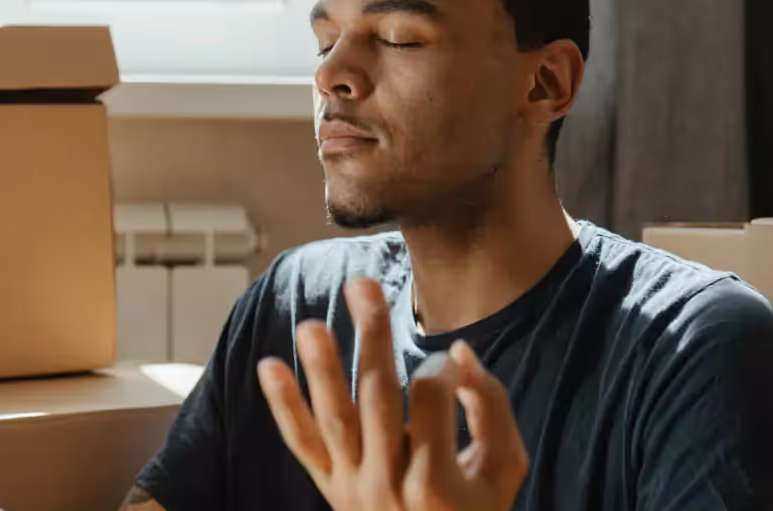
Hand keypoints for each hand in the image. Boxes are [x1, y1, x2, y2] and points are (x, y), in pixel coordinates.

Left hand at [258, 279, 528, 510]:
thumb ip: (491, 409)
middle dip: (371, 337)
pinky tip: (269, 366)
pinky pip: (302, 444)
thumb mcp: (504, 470)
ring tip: (311, 323)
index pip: (430, 400)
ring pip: (334, 419)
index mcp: (435, 480)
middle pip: (377, 397)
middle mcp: (388, 482)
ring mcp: (352, 486)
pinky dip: (284, 406)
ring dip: (321, 369)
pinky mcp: (329, 487)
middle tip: (363, 285)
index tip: (454, 363)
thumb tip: (460, 353)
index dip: (442, 368)